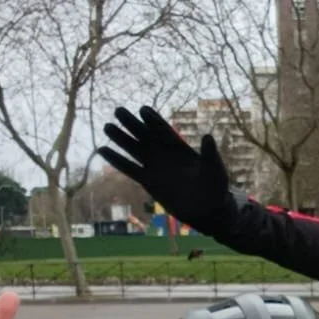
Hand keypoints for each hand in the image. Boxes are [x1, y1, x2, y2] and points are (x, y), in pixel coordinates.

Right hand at [98, 105, 234, 236]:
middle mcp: (164, 154)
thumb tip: (208, 136)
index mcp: (180, 147)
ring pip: (135, 149)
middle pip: (145, 135)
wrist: (206, 209)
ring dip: (121, 138)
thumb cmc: (215, 187)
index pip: (163, 130)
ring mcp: (155, 167)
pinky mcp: (148, 181)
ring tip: (107, 126)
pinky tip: (103, 149)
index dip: (153, 120)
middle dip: (132, 123)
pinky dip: (117, 160)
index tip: (143, 109)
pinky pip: (130, 168)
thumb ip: (210, 154)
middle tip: (118, 110)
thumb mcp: (215, 169)